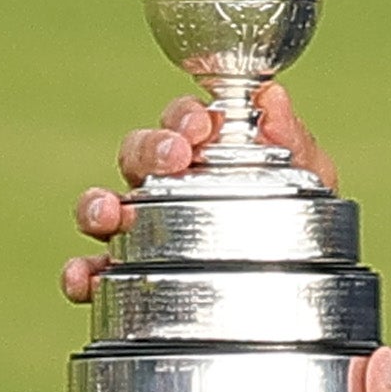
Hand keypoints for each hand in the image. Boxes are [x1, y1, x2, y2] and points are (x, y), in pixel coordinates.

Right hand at [60, 83, 337, 300]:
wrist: (302, 295)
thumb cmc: (298, 225)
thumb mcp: (310, 182)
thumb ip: (294, 142)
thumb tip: (272, 96)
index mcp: (205, 155)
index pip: (183, 122)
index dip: (184, 117)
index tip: (199, 125)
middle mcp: (165, 186)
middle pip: (136, 153)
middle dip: (148, 150)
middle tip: (174, 159)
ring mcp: (141, 229)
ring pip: (102, 206)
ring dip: (96, 205)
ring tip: (109, 215)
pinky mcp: (126, 276)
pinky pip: (92, 272)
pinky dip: (80, 273)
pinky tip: (84, 279)